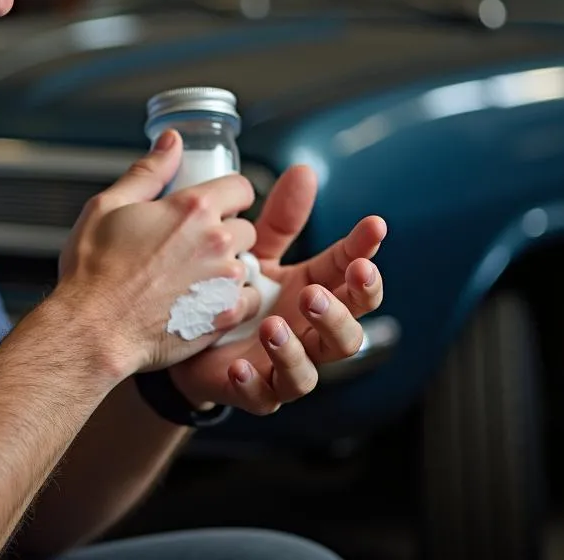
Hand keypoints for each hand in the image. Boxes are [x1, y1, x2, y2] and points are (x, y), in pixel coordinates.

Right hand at [56, 130, 264, 375]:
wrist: (93, 328)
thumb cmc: (94, 270)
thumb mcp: (109, 205)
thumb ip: (149, 171)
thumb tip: (172, 142)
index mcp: (192, 208)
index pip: (241, 187)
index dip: (228, 194)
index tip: (214, 206)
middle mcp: (216, 240)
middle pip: (245, 227)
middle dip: (225, 232)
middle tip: (192, 247)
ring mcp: (223, 279)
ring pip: (245, 264)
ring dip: (226, 267)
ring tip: (191, 278)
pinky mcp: (224, 314)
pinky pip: (247, 298)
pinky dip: (230, 299)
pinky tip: (201, 301)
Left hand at [169, 164, 385, 414]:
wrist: (189, 336)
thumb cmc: (236, 290)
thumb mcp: (258, 250)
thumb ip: (281, 218)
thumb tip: (303, 170)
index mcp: (315, 289)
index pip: (350, 271)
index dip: (365, 251)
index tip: (374, 225)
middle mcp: (309, 331)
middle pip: (349, 329)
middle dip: (341, 311)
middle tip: (316, 291)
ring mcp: (285, 365)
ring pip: (312, 369)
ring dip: (295, 348)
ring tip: (271, 325)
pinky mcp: (255, 390)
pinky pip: (264, 393)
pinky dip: (255, 381)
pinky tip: (241, 365)